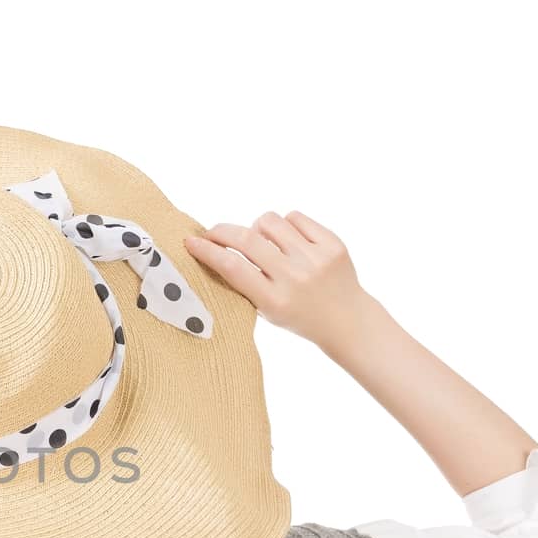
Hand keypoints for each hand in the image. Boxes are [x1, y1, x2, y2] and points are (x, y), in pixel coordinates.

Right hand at [190, 210, 537, 494]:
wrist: (348, 320)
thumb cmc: (298, 316)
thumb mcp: (266, 310)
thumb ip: (245, 283)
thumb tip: (216, 246)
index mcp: (274, 301)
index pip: (232, 267)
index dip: (207, 251)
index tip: (190, 242)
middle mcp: (294, 278)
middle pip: (247, 239)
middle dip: (222, 230)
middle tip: (212, 232)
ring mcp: (315, 258)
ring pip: (269, 221)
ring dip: (257, 228)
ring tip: (263, 242)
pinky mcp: (332, 244)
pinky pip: (295, 217)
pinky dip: (286, 225)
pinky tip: (289, 240)